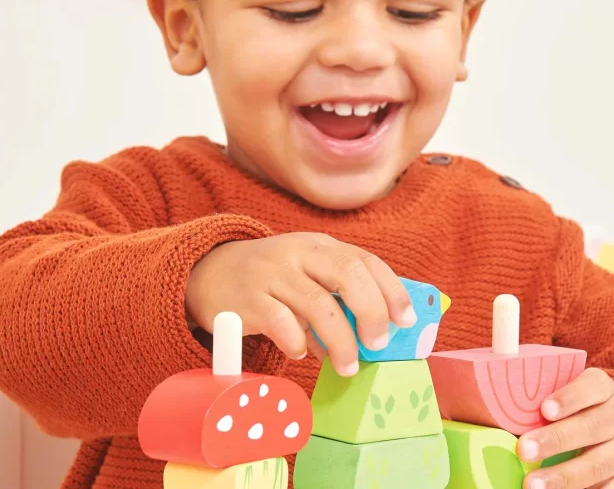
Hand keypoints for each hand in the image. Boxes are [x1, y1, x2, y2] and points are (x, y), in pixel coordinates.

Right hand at [185, 232, 415, 375]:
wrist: (206, 273)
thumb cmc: (269, 282)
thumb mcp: (305, 277)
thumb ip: (337, 301)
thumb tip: (373, 341)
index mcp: (319, 246)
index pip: (365, 261)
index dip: (392, 290)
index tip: (407, 319)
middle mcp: (298, 252)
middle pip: (347, 275)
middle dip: (371, 312)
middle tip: (378, 344)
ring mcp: (272, 274)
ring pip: (318, 305)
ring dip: (340, 341)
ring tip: (347, 367)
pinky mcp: (248, 299)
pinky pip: (282, 323)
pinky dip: (298, 342)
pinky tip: (300, 351)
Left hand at [517, 368, 613, 488]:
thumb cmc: (588, 410)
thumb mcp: (579, 395)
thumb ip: (550, 399)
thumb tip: (502, 409)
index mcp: (605, 391)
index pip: (591, 388)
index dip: (568, 399)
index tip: (545, 410)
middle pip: (589, 428)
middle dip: (555, 440)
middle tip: (524, 449)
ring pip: (595, 465)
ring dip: (562, 477)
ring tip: (532, 485)